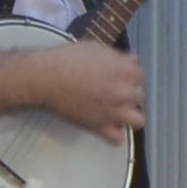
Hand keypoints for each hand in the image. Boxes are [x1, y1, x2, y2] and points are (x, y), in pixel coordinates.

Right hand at [28, 39, 146, 141]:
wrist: (47, 78)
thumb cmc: (68, 59)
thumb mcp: (96, 48)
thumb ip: (117, 57)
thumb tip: (129, 61)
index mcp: (125, 70)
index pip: (139, 74)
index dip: (128, 74)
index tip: (116, 75)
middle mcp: (124, 92)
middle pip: (139, 95)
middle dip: (128, 92)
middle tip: (112, 90)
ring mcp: (114, 112)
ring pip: (138, 120)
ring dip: (129, 115)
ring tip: (117, 110)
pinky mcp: (100, 127)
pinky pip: (117, 139)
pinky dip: (114, 134)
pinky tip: (106, 124)